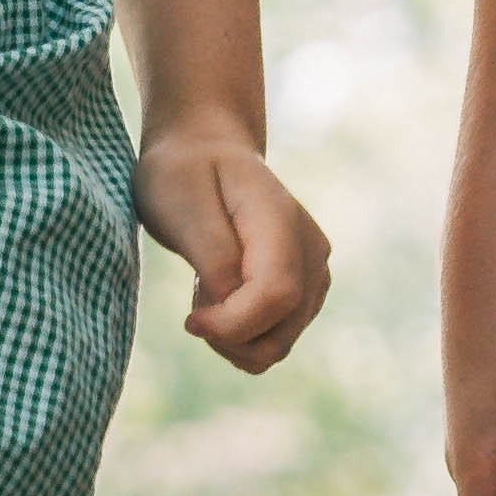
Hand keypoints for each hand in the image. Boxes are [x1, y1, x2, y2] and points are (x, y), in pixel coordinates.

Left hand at [139, 125, 331, 371]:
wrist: (205, 151)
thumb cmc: (184, 174)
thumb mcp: (181, 202)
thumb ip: (212, 255)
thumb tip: (230, 302)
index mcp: (282, 221)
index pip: (277, 295)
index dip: (232, 324)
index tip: (190, 319)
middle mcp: (311, 251)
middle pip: (282, 330)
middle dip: (228, 338)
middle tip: (195, 302)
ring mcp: (314, 273)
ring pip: (280, 344)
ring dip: (234, 338)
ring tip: (208, 294)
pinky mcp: (305, 291)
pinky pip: (277, 338)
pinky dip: (243, 336)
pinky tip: (222, 301)